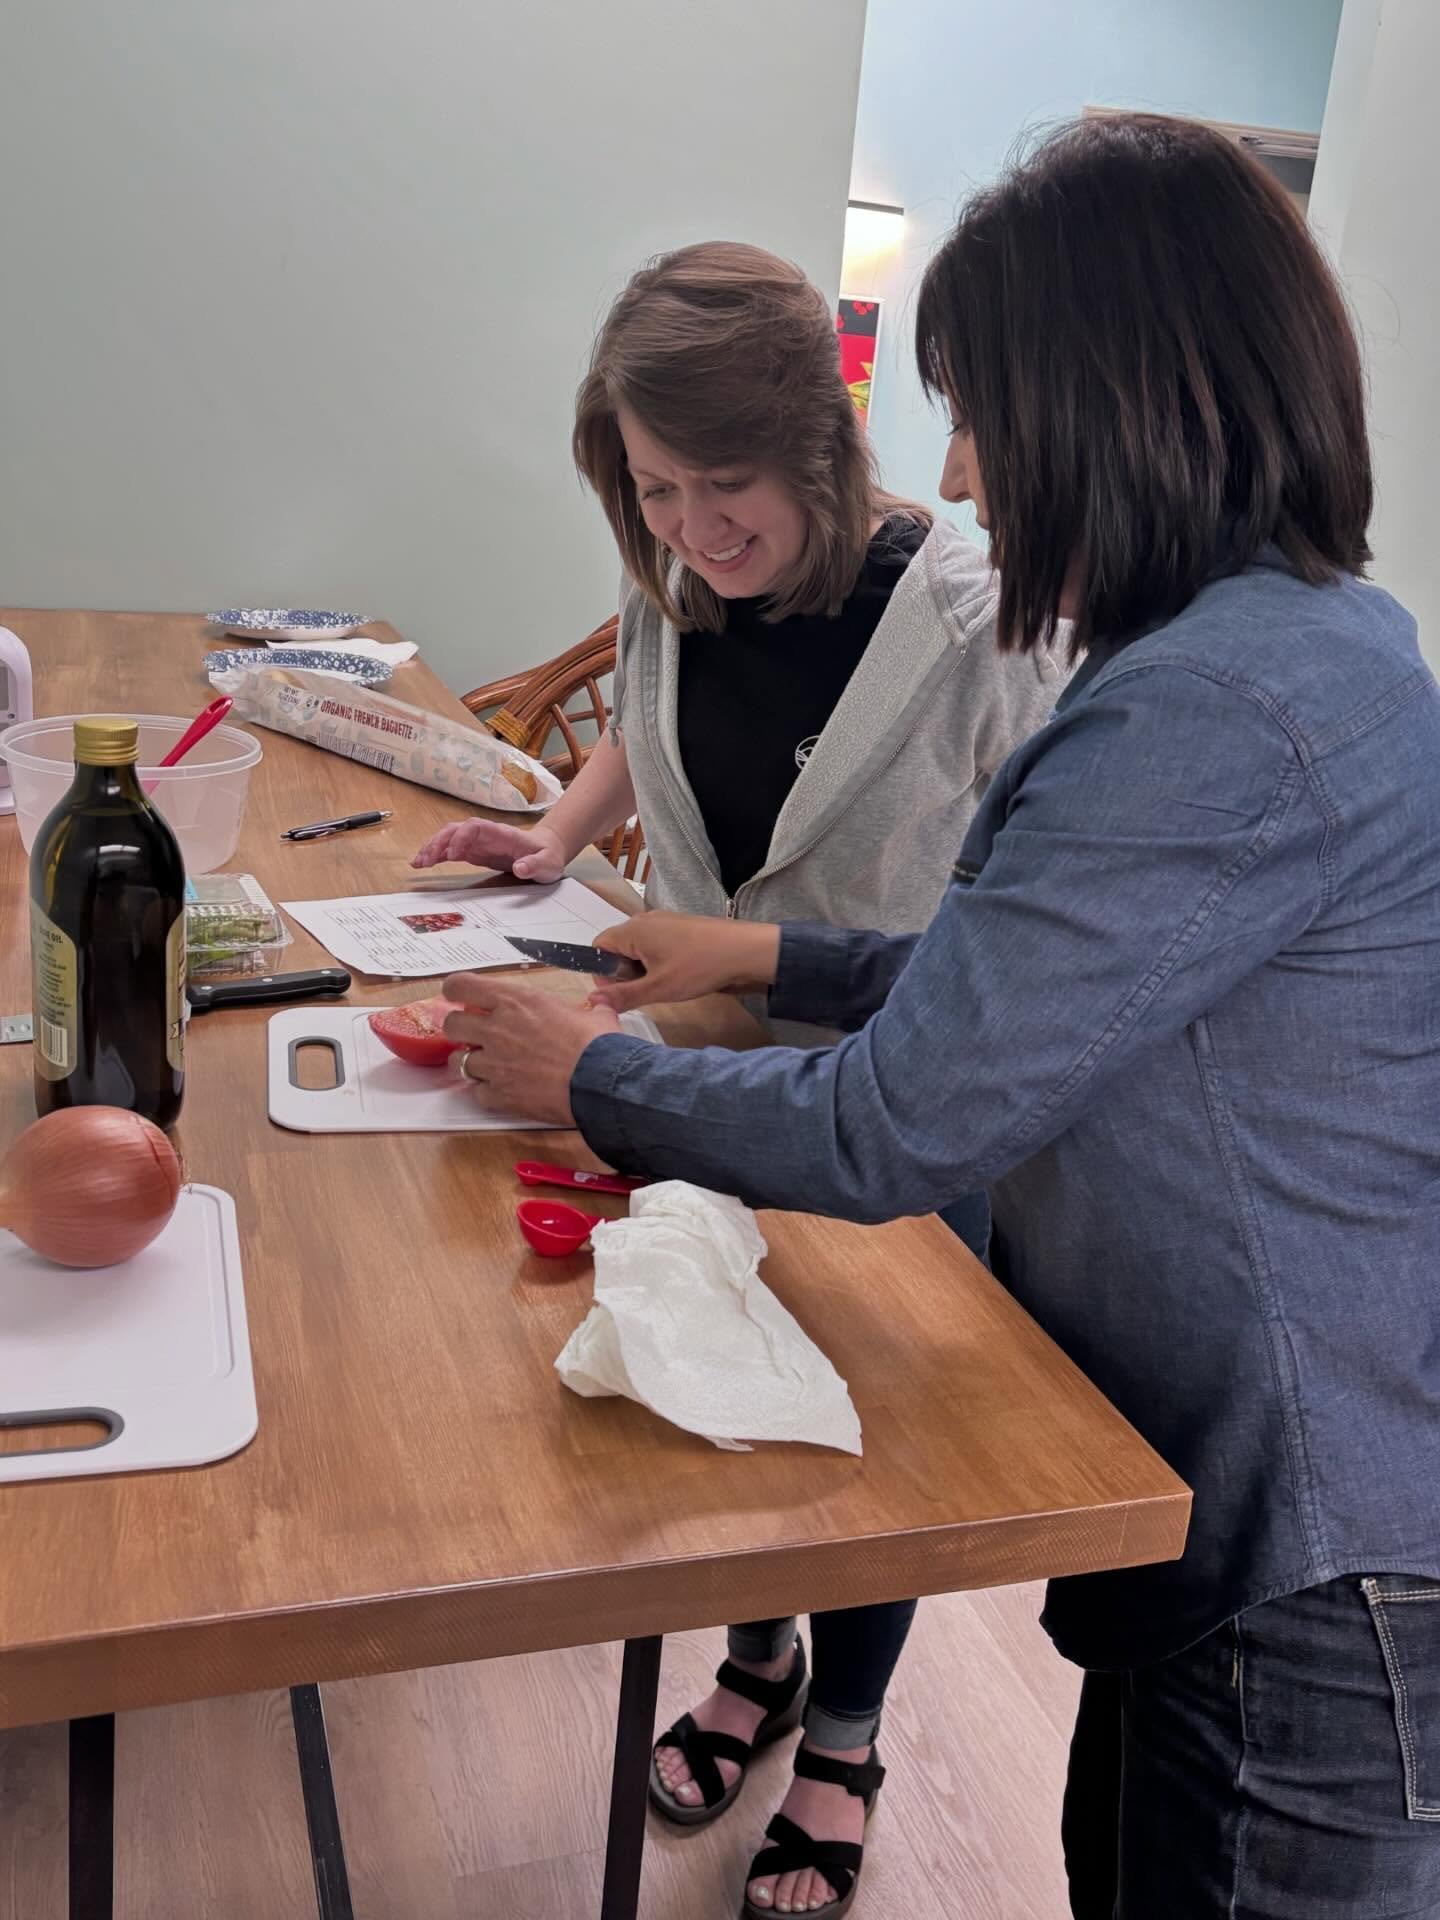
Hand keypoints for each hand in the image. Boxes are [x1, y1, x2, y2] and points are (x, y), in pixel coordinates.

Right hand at [412, 818, 566, 880]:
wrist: (547, 851)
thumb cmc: (547, 855)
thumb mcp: (548, 863)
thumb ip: (535, 865)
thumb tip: (520, 868)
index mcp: (502, 833)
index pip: (476, 826)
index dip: (461, 837)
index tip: (453, 855)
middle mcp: (486, 834)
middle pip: (456, 829)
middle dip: (439, 842)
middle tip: (427, 860)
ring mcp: (478, 842)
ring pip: (449, 838)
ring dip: (432, 848)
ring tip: (418, 862)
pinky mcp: (474, 852)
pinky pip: (451, 851)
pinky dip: (436, 856)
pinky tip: (423, 863)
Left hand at [443, 975, 620, 1123]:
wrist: (601, 1084)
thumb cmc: (598, 1047)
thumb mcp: (593, 1014)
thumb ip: (586, 1008)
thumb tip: (600, 1005)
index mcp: (515, 1002)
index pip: (460, 986)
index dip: (456, 991)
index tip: (461, 997)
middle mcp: (497, 1029)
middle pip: (451, 1024)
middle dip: (460, 1029)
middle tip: (475, 1033)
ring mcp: (494, 1064)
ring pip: (458, 1061)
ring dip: (471, 1062)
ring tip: (490, 1065)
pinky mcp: (499, 1094)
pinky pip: (477, 1092)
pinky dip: (487, 1091)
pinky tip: (504, 1089)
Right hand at [587, 913, 780, 1013]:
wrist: (744, 950)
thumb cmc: (698, 967)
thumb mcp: (658, 988)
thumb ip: (623, 995)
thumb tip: (591, 1002)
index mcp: (633, 930)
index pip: (599, 947)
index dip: (603, 972)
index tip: (620, 991)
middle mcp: (644, 919)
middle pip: (618, 947)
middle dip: (625, 972)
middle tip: (647, 989)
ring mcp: (664, 920)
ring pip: (639, 947)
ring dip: (643, 968)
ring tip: (665, 983)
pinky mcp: (680, 925)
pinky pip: (657, 943)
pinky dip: (659, 960)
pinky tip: (678, 973)